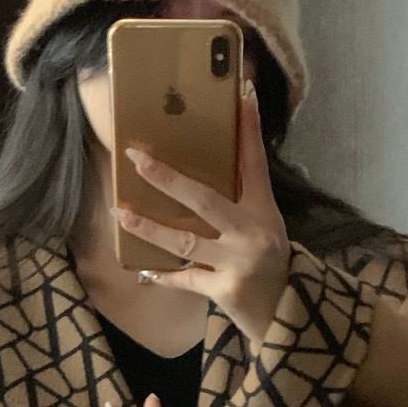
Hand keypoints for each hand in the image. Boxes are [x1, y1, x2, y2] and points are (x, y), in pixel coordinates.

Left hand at [114, 81, 290, 343]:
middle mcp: (252, 232)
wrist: (286, 313)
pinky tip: (143, 270)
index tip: (243, 93)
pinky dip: (164, 276)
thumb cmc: (269, 262)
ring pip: (184, 241)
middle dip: (167, 179)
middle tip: (136, 159)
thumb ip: (239, 197)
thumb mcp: (264, 223)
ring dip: (149, 228)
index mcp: (263, 209)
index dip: (248, 128)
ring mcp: (238, 262)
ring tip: (122, 213)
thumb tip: (201, 171)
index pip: (254, 161)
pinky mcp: (226, 290)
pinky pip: (185, 280)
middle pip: (204, 200)